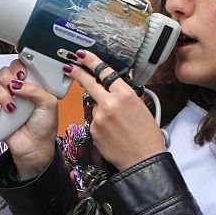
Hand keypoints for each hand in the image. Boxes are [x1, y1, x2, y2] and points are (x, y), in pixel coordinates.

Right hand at [0, 59, 58, 177]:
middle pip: (3, 74)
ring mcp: (4, 101)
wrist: (34, 149)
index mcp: (30, 86)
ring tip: (10, 108)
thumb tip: (17, 83)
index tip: (20, 75)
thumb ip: (36, 90)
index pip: (19, 67)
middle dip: (6, 80)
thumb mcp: (49, 105)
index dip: (17, 67)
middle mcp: (16, 91)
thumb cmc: (44, 128)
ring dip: (0, 95)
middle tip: (12, 90)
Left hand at [67, 51, 164, 169]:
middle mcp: (110, 103)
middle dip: (77, 73)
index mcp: (125, 95)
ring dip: (101, 110)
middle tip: (68, 66)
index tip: (83, 55)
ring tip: (118, 124)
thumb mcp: (142, 108)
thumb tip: (119, 83)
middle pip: (89, 83)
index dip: (92, 61)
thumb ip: (127, 94)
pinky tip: (113, 133)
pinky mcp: (92, 130)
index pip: (105, 72)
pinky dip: (101, 124)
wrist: (142, 160)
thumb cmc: (147, 136)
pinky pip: (94, 122)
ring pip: (94, 106)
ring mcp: (99, 117)